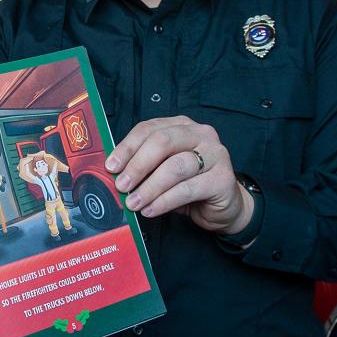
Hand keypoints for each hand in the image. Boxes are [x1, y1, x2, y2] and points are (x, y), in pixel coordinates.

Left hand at [106, 116, 253, 235]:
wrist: (225, 207)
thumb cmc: (190, 185)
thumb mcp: (164, 170)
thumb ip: (145, 166)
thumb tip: (114, 174)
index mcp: (181, 126)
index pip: (149, 129)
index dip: (127, 147)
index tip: (111, 167)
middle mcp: (200, 134)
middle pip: (162, 142)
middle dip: (138, 165)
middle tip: (122, 186)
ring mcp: (215, 154)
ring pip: (175, 167)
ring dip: (150, 187)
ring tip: (134, 203)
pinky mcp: (223, 178)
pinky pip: (187, 189)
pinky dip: (164, 201)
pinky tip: (151, 210)